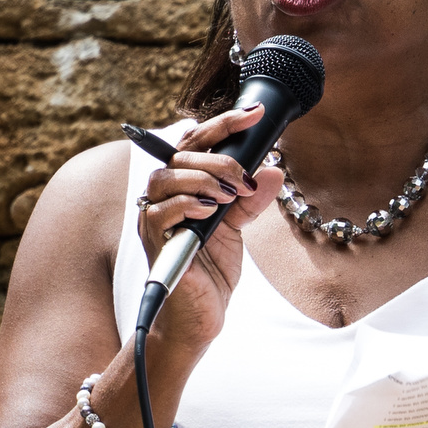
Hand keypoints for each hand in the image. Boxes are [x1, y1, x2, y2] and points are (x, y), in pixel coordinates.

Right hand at [135, 103, 284, 355]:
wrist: (202, 315)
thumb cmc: (212, 270)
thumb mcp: (238, 228)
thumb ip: (251, 199)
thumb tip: (273, 171)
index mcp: (184, 187)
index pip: (196, 143)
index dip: (223, 123)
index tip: (256, 112)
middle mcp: (164, 197)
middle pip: (180, 155)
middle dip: (218, 159)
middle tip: (244, 180)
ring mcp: (156, 219)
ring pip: (166, 177)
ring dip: (203, 179)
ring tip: (229, 197)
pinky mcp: (154, 243)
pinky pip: (161, 212)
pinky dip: (188, 205)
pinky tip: (210, 212)